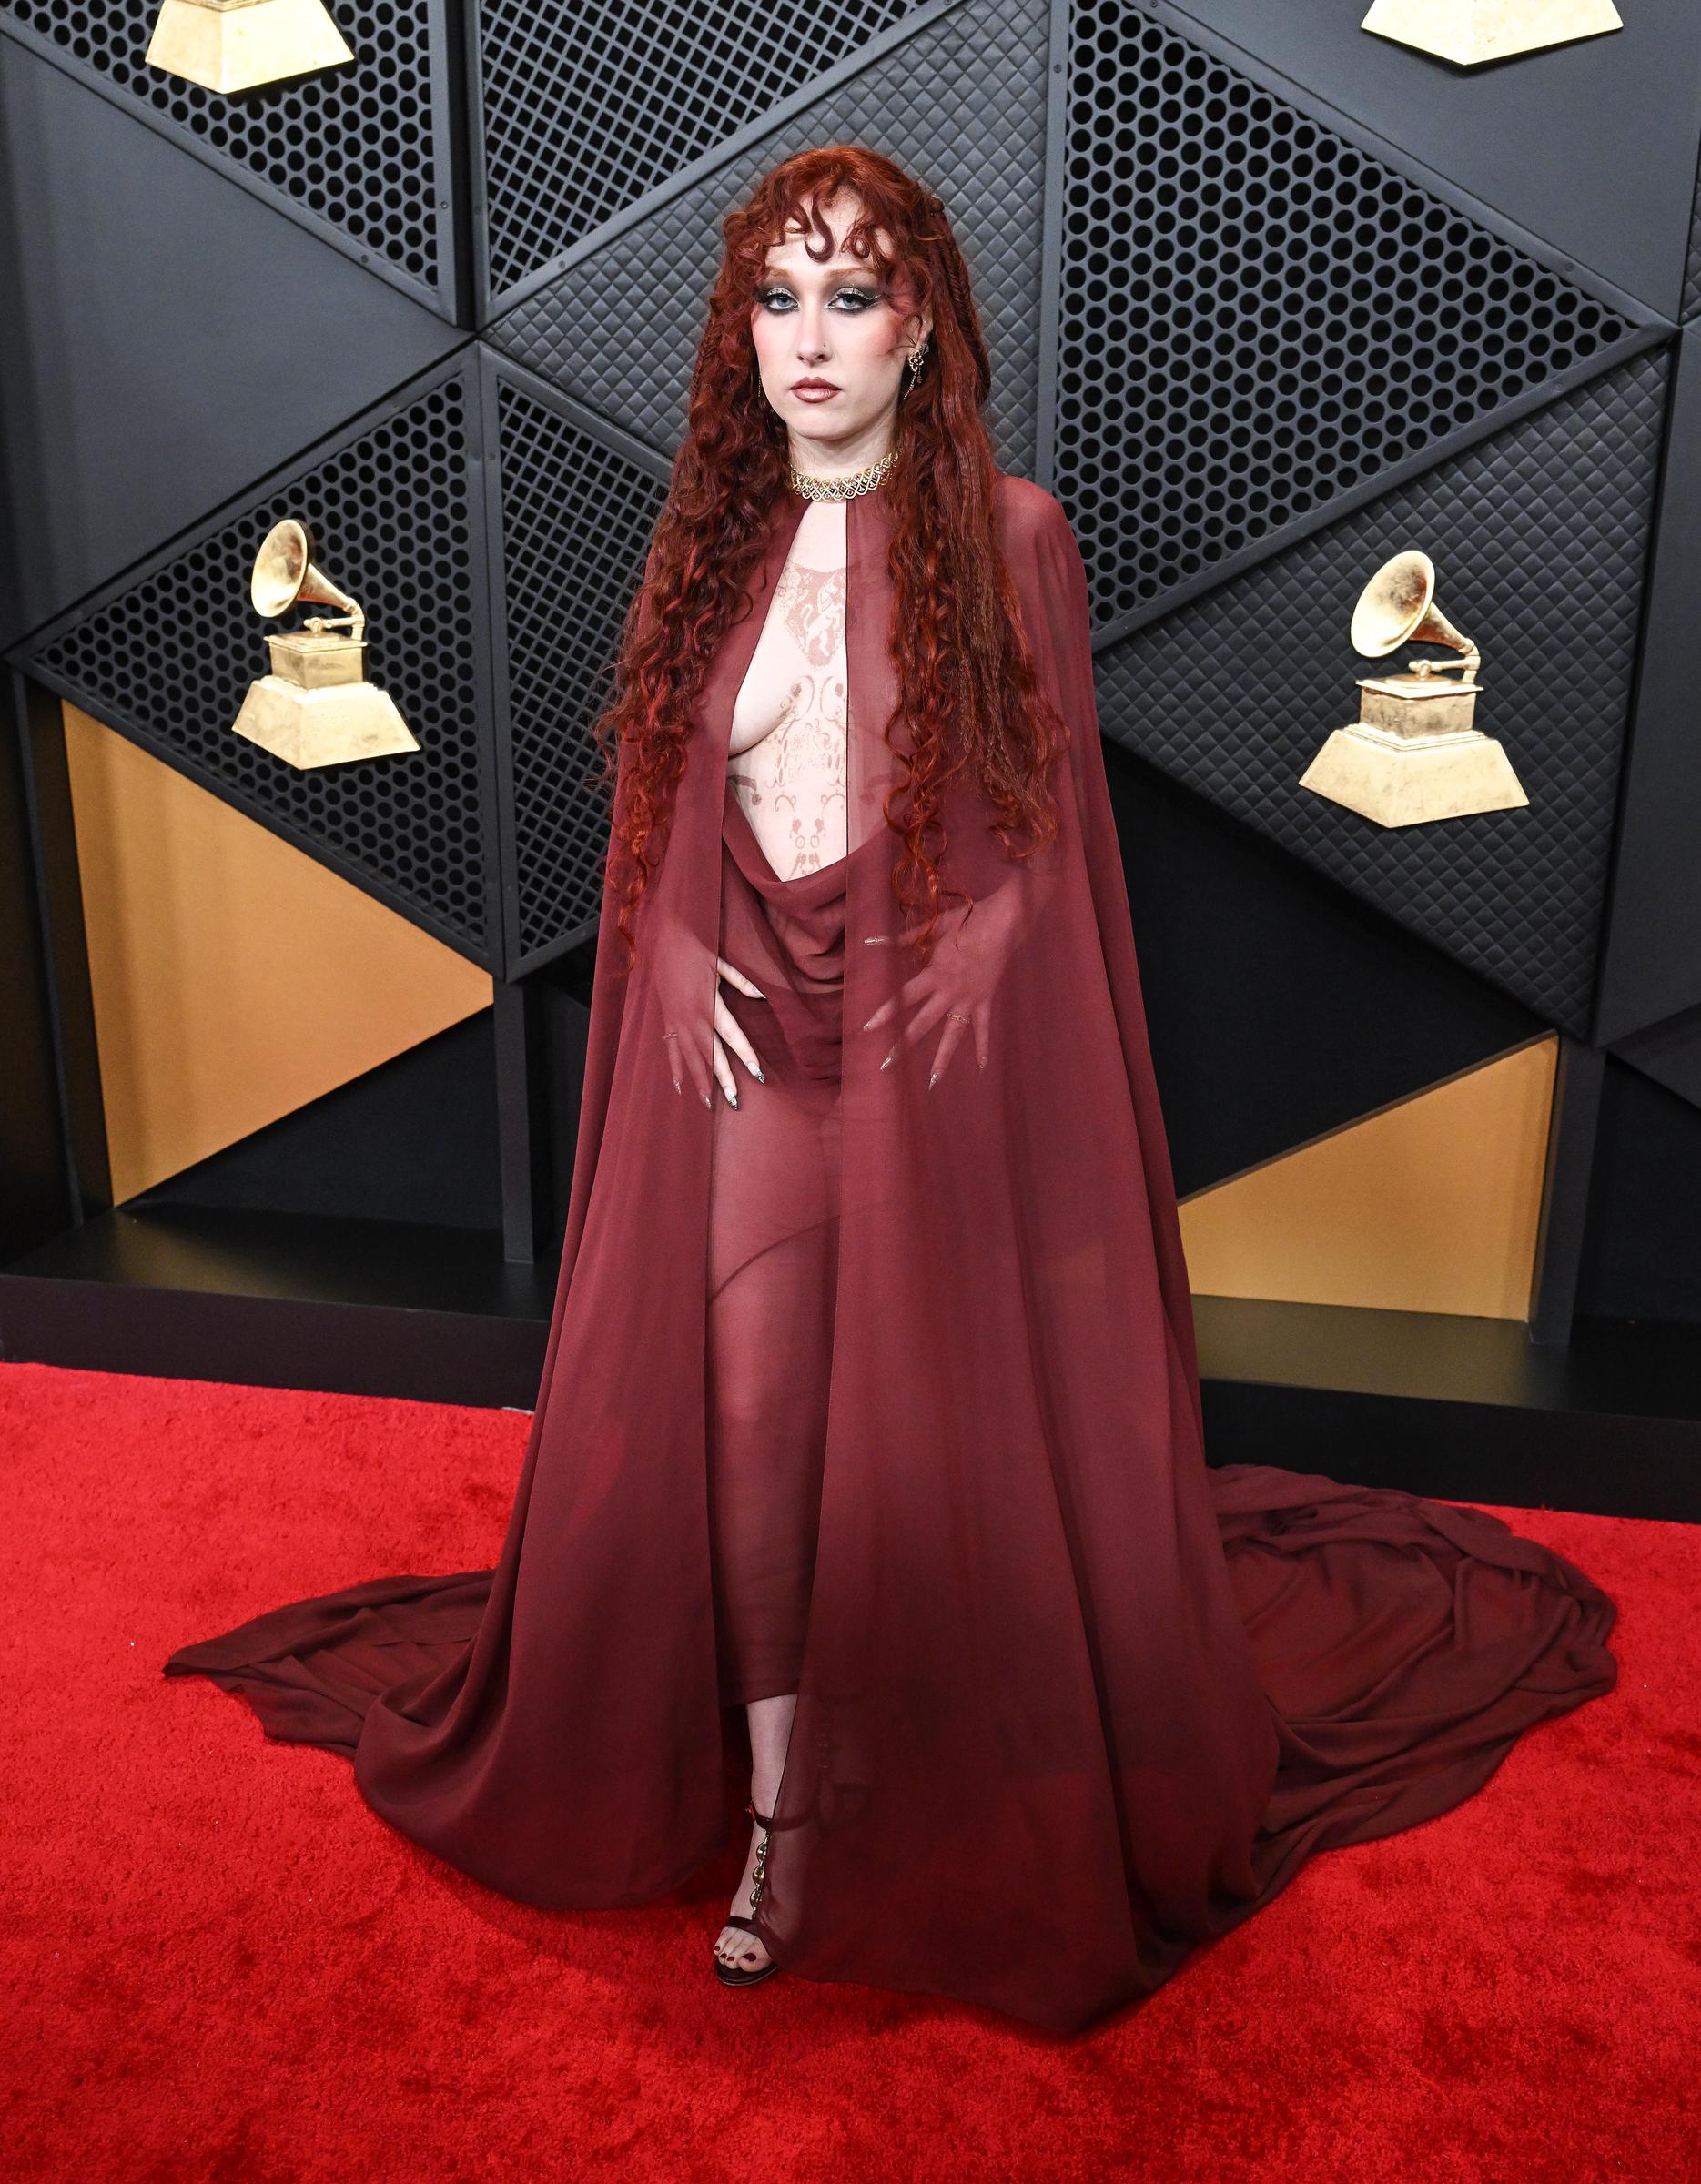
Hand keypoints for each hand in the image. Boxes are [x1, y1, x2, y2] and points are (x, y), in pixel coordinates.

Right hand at [652, 912, 767, 1107]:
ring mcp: (678, 1021)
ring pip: (691, 1057)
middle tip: (735, 1099)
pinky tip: (680, 1087)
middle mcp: (693, 1017)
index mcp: (710, 1003)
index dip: (745, 1053)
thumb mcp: (720, 964)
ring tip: (708, 1103)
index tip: (757, 1072)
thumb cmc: (694, 951)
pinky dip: (675, 1068)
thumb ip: (742, 982)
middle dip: (724, 1078)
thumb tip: (763, 998)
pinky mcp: (667, 1020)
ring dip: (700, 1080)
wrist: (660, 941)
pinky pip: (671, 1050)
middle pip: (712, 1053)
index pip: (732, 1034)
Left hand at [860, 882, 1025, 1088]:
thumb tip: (870, 941)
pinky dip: (983, 1047)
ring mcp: (968, 1000)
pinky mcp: (985, 1001)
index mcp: (934, 975)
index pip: (904, 998)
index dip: (885, 1012)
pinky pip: (983, 1029)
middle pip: (922, 1023)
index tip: (867, 1028)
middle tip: (886, 1064)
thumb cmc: (966, 921)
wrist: (1002, 922)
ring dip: (943, 1058)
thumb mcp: (932, 928)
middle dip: (904, 1044)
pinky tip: (980, 1068)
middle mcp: (950, 992)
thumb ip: (900, 939)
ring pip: (953, 1035)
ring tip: (933, 1081)